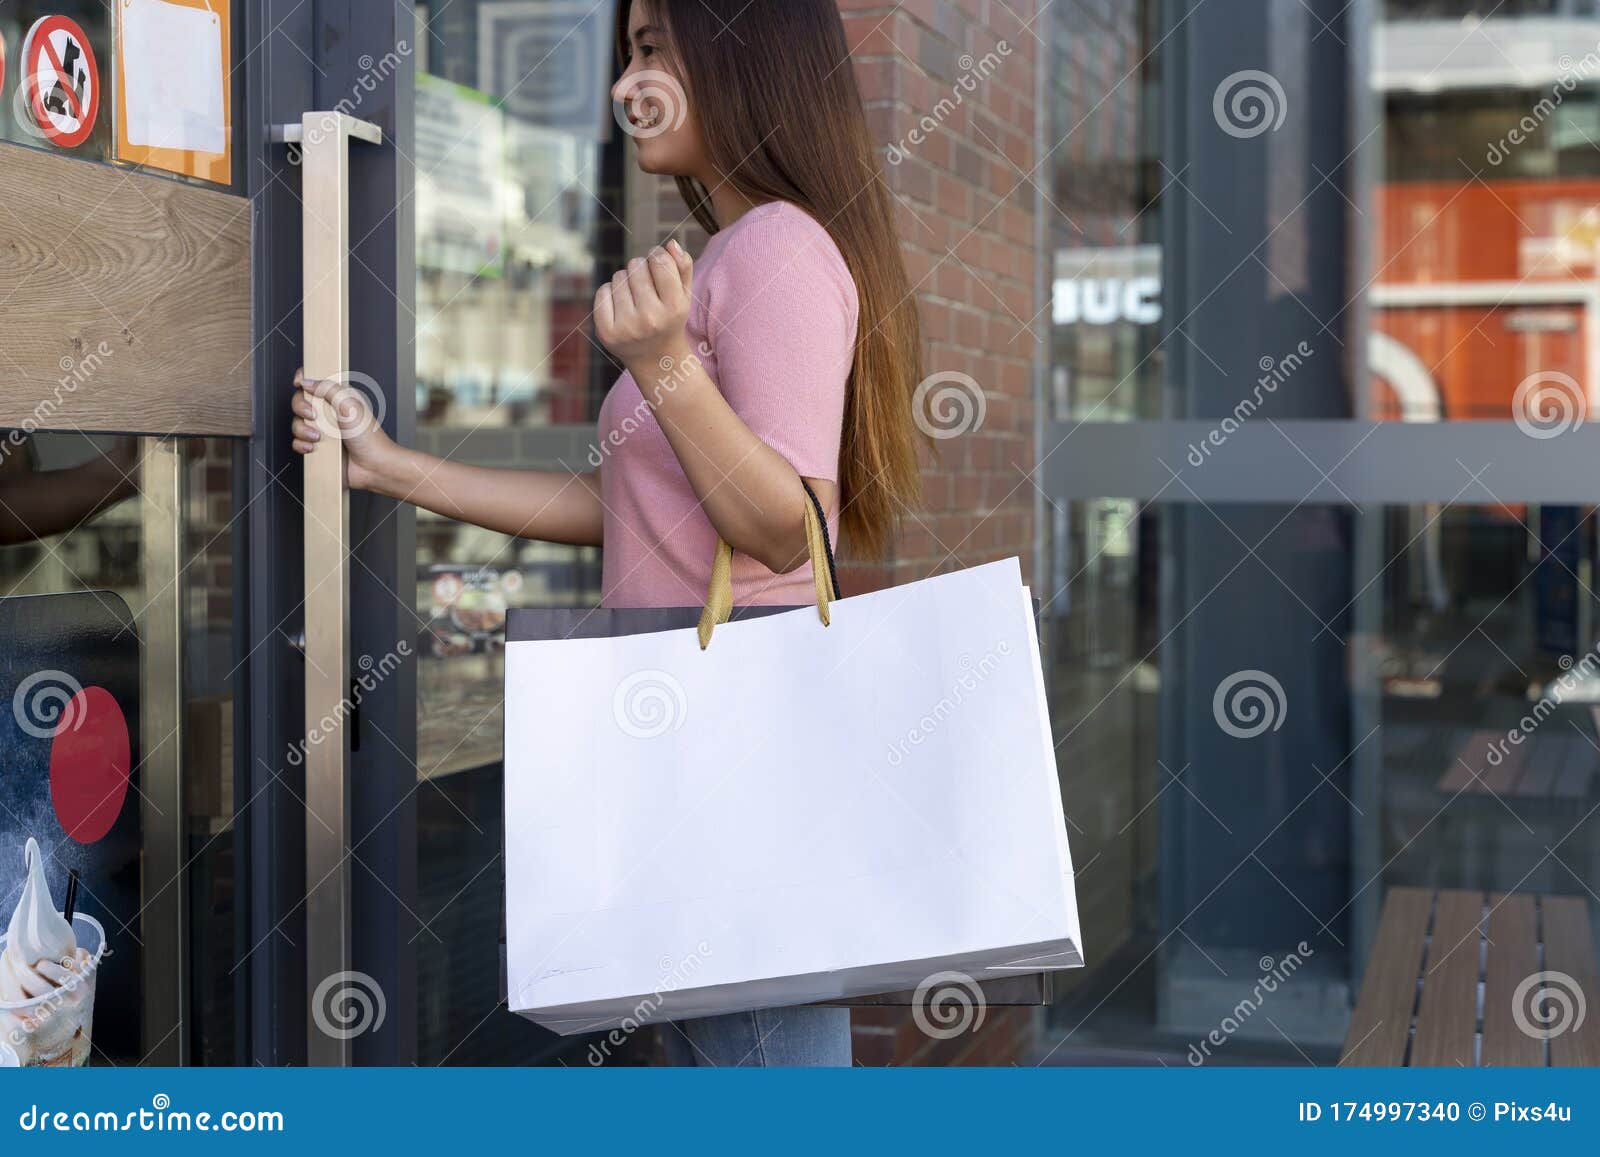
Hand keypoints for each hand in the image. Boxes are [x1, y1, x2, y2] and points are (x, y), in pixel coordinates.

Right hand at [290, 368, 396, 491]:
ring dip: (302, 430)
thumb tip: (307, 381)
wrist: (373, 467)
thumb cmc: (369, 437)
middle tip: (313, 415)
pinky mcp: (318, 446)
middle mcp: (329, 412)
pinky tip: (313, 448)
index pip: (316, 382)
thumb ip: (328, 389)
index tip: (298, 383)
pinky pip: (298, 442)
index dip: (304, 379)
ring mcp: (322, 430)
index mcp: (338, 398)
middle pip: (300, 401)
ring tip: (318, 437)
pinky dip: (301, 445)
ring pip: (297, 423)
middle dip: (301, 408)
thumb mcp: (350, 405)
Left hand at [594, 241, 693, 375]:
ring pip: (619, 276)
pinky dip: (610, 294)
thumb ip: (683, 267)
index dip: (657, 256)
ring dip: (626, 281)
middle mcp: (651, 319)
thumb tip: (670, 244)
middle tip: (647, 288)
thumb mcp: (684, 295)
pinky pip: (602, 291)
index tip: (658, 263)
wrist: (656, 360)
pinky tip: (621, 307)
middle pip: (636, 265)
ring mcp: (627, 327)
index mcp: (674, 308)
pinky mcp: (606, 332)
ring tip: (635, 300)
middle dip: (641, 269)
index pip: (659, 260)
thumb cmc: (670, 319)